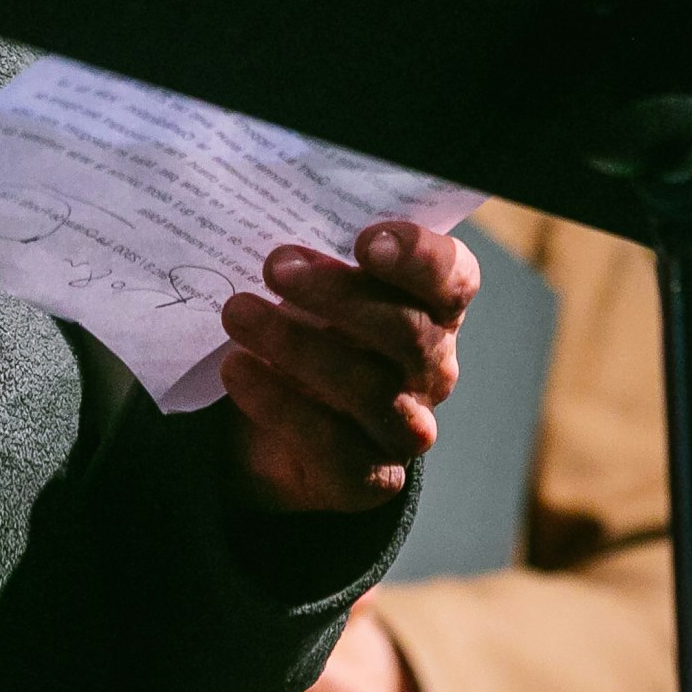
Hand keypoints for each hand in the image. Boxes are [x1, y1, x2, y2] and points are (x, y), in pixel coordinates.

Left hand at [222, 221, 478, 514]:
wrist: (268, 411)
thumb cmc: (300, 321)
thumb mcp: (309, 279)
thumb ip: (313, 251)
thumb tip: (267, 213)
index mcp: (433, 306)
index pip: (455, 278)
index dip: (420, 258)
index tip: (365, 241)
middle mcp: (433, 367)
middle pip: (408, 332)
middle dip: (338, 296)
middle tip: (275, 266)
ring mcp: (406, 427)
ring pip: (372, 390)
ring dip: (298, 347)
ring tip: (237, 313)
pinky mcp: (370, 479)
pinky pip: (336, 449)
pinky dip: (281, 406)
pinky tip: (237, 371)